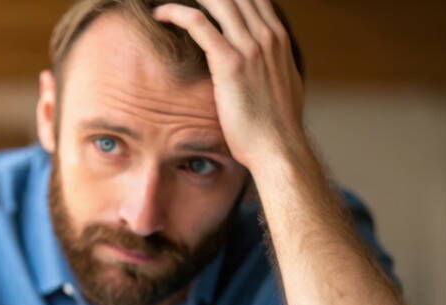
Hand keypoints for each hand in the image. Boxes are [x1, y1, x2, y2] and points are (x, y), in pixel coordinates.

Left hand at [153, 0, 305, 166]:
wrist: (279, 149)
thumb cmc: (277, 126)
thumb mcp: (283, 85)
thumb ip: (274, 65)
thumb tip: (267, 65)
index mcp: (278, 39)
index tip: (205, 0)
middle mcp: (267, 36)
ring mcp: (250, 47)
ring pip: (218, 0)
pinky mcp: (230, 63)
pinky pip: (199, 24)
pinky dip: (176, 13)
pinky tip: (161, 13)